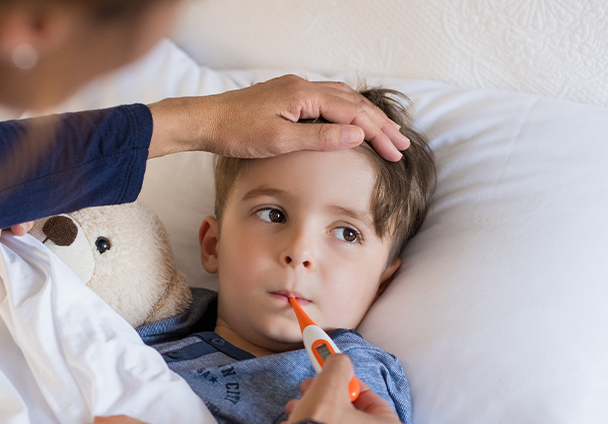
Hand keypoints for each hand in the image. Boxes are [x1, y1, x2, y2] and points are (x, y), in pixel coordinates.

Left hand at [148, 75, 409, 161]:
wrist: (205, 121)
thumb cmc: (237, 133)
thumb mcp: (280, 141)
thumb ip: (321, 138)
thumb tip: (358, 134)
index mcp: (304, 95)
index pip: (353, 113)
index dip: (378, 133)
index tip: (395, 152)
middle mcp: (303, 86)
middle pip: (353, 102)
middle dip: (380, 125)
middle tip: (401, 146)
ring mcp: (295, 89)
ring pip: (342, 98)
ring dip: (365, 116)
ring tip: (385, 133)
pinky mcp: (287, 96)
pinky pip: (327, 99)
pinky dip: (346, 110)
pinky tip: (350, 120)